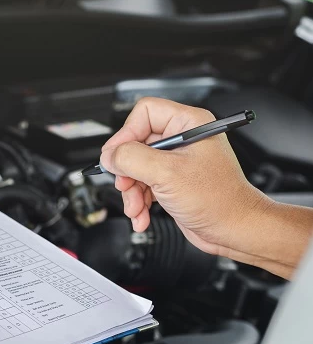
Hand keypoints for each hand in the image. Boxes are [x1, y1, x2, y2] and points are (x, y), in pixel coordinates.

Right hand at [99, 97, 267, 256]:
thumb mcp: (167, 173)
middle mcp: (182, 139)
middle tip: (125, 185)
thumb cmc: (219, 200)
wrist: (233, 229)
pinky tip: (142, 215)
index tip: (116, 156)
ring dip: (131, 191)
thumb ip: (131, 159)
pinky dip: (139, 201)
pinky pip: (143, 185)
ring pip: (136, 168)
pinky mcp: (172, 182)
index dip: (126, 134)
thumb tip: (110, 155)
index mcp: (188, 124)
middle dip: (127, 171)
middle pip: (135, 144)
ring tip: (136, 207)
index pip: (144, 114)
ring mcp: (176, 162)